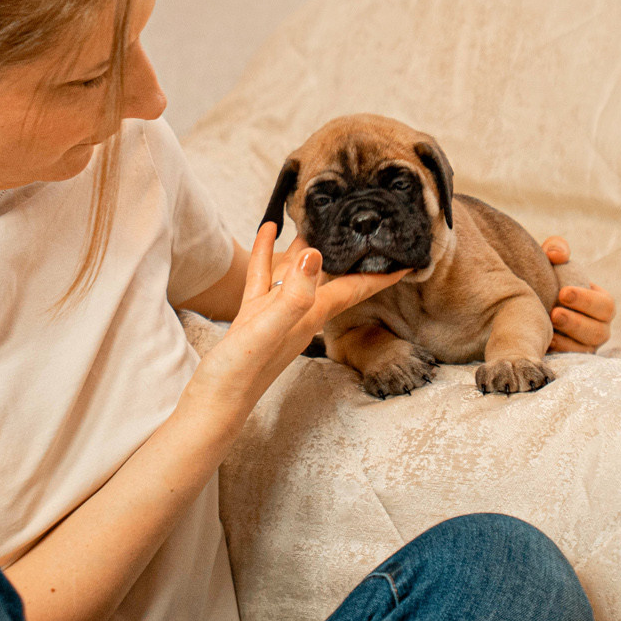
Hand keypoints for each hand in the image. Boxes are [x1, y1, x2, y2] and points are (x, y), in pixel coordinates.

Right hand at [188, 223, 404, 419]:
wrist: (212, 404)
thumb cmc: (239, 374)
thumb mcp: (266, 330)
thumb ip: (292, 296)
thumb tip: (314, 255)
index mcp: (311, 315)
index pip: (355, 289)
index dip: (382, 274)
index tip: (408, 258)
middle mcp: (300, 313)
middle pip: (334, 276)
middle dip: (351, 254)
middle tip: (366, 226)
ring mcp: (276, 314)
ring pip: (299, 270)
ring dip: (308, 244)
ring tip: (318, 215)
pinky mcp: (253, 315)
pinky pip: (266, 275)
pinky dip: (269, 251)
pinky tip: (268, 229)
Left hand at [542, 236, 614, 352]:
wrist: (531, 300)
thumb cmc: (549, 277)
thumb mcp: (553, 258)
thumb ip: (557, 249)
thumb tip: (556, 255)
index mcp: (601, 304)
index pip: (606, 305)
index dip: (587, 300)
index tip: (563, 292)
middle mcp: (599, 328)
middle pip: (599, 331)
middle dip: (577, 322)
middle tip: (555, 312)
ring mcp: (586, 346)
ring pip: (586, 349)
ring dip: (568, 339)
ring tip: (548, 326)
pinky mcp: (571, 359)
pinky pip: (570, 361)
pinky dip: (558, 351)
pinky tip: (544, 340)